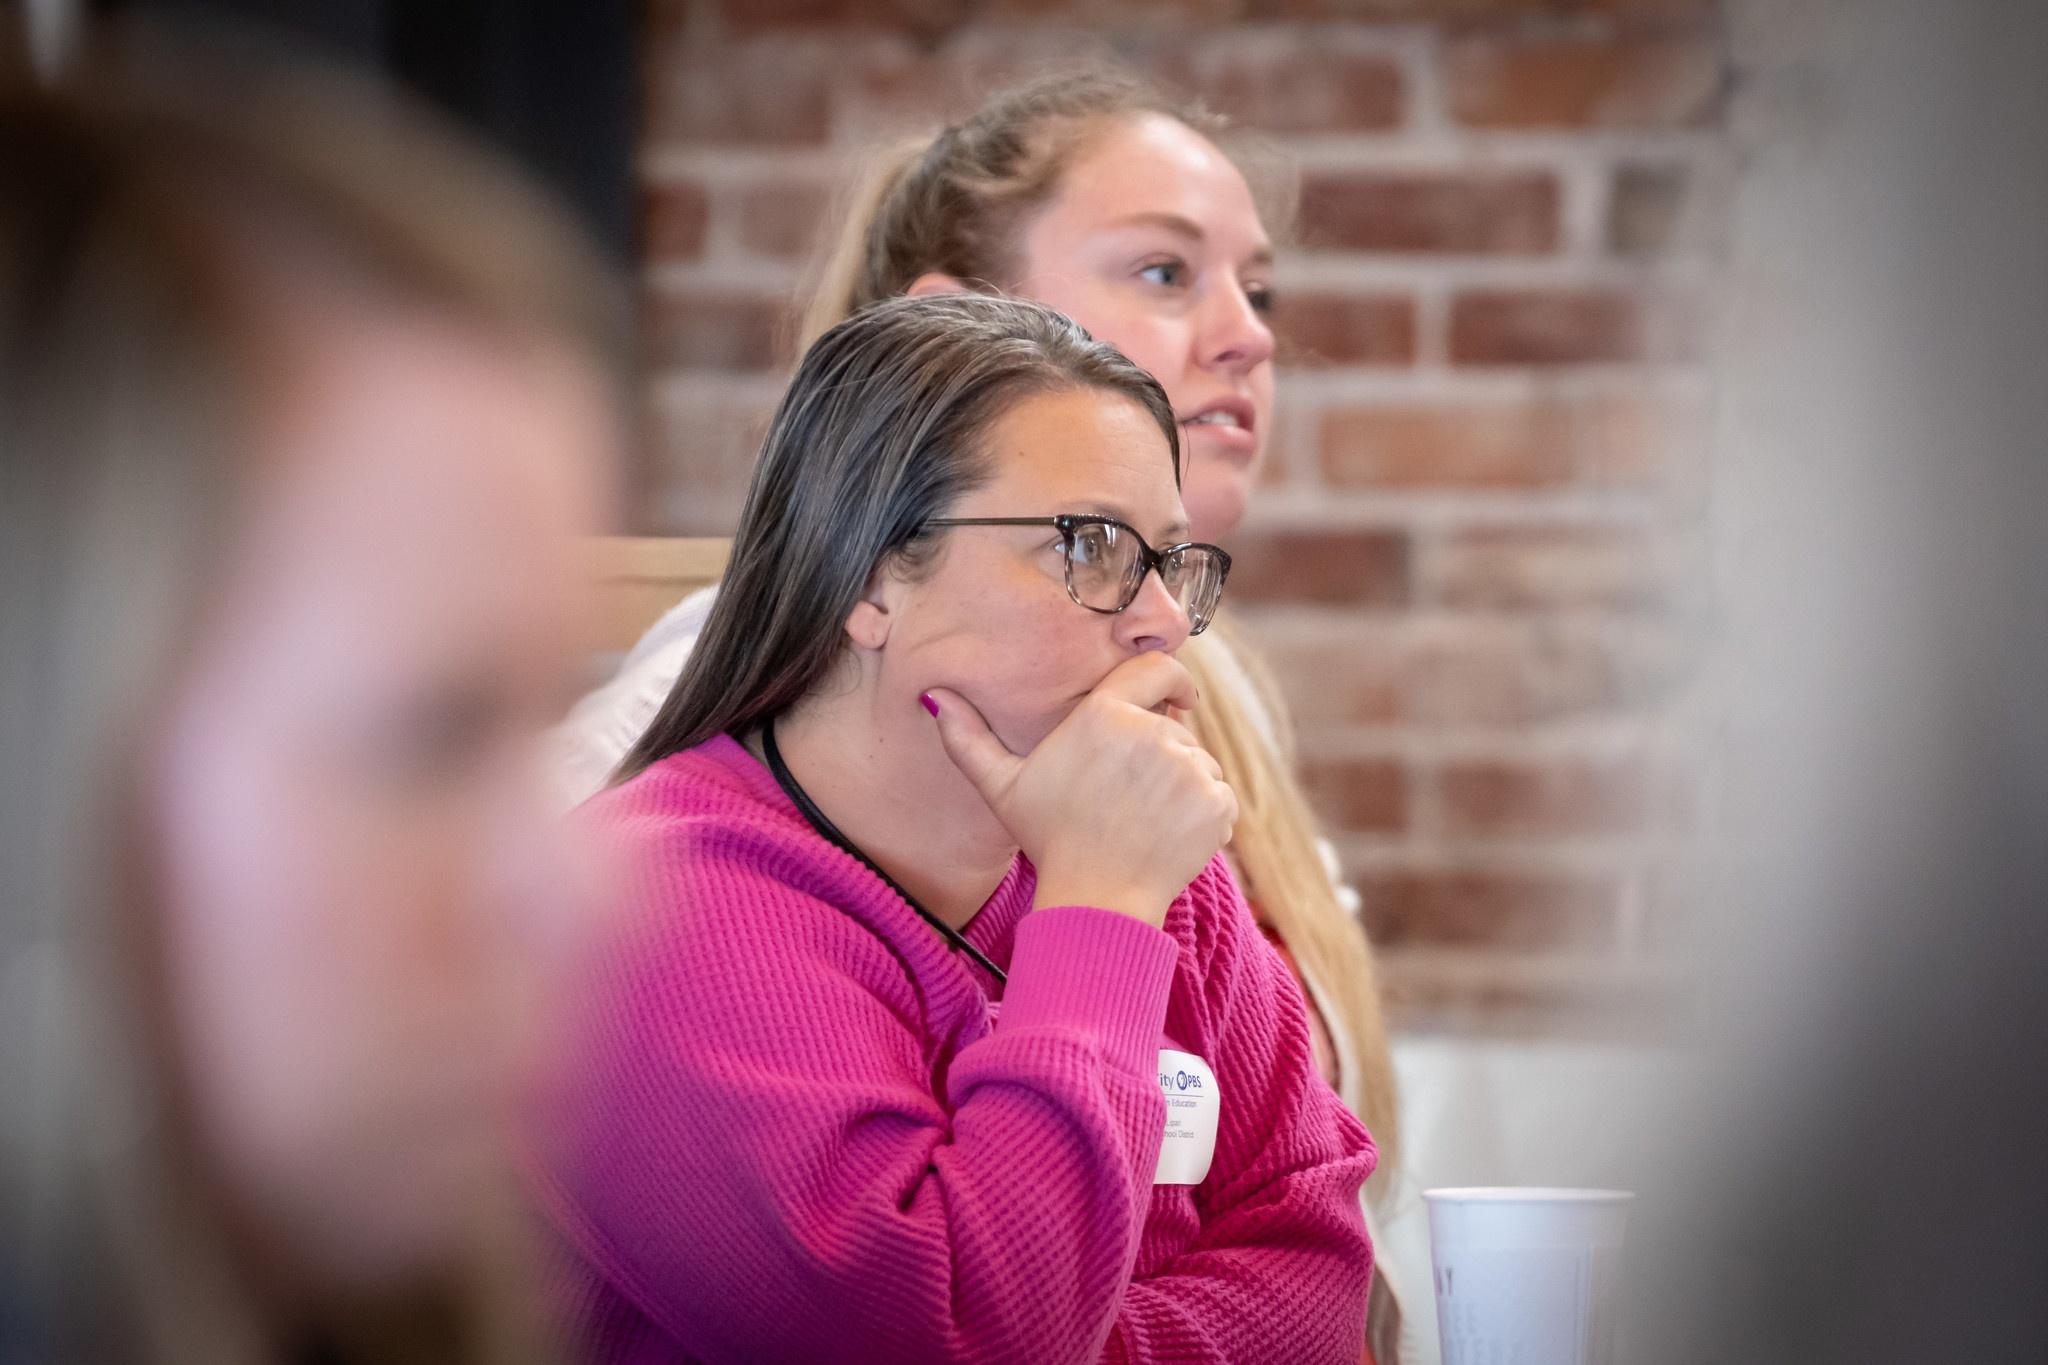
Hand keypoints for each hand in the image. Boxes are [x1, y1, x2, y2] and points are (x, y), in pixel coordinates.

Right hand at [923, 652, 1236, 926]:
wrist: (1096, 902)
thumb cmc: (1050, 841)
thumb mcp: (1003, 788)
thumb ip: (969, 738)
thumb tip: (934, 695)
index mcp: (1103, 715)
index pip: (1158, 669)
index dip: (1173, 681)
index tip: (1180, 698)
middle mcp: (1149, 732)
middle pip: (1177, 729)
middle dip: (1165, 757)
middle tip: (1133, 801)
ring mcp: (1187, 766)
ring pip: (1201, 765)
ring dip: (1185, 789)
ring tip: (1147, 825)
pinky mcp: (1213, 800)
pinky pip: (1221, 797)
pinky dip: (1206, 819)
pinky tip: (1170, 841)